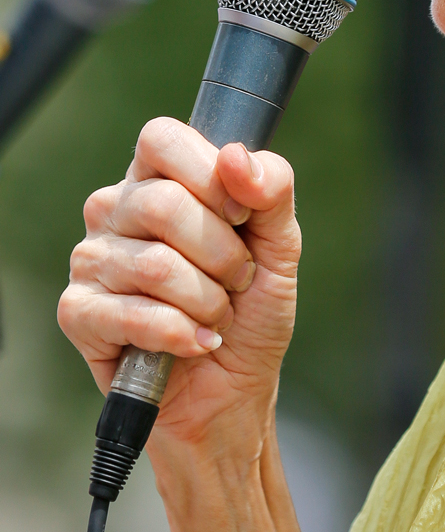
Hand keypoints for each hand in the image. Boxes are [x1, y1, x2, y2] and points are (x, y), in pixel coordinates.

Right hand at [57, 118, 299, 479]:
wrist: (233, 391)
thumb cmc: (250, 313)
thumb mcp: (279, 246)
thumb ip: (271, 190)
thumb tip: (236, 156)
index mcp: (157, 181)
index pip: (161, 139)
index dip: (209, 176)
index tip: (241, 216)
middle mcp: (115, 212)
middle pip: (163, 204)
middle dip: (222, 254)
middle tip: (235, 281)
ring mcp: (91, 261)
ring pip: (156, 265)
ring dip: (208, 301)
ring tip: (214, 316)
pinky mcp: (79, 313)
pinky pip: (133, 313)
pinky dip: (180, 334)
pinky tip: (193, 343)